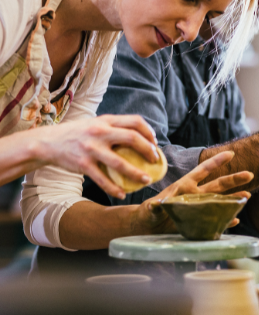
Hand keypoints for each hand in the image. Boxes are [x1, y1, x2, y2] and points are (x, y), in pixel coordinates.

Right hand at [38, 114, 158, 198]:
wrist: (48, 142)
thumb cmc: (78, 134)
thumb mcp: (96, 124)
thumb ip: (114, 128)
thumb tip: (140, 138)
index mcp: (105, 120)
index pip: (135, 121)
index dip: (149, 131)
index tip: (154, 142)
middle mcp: (99, 132)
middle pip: (132, 138)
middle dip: (148, 150)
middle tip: (155, 160)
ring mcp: (91, 148)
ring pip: (120, 163)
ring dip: (136, 173)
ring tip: (147, 180)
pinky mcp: (82, 164)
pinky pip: (102, 179)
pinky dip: (114, 189)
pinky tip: (122, 194)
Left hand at [131, 151, 252, 234]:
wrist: (148, 227)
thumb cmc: (148, 213)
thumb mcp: (149, 209)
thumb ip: (154, 207)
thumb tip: (154, 205)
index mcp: (185, 186)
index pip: (203, 171)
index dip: (216, 162)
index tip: (231, 154)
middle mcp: (196, 195)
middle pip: (218, 185)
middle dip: (234, 179)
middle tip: (250, 174)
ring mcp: (199, 209)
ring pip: (220, 201)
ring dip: (234, 199)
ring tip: (248, 196)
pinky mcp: (199, 223)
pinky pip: (216, 221)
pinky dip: (226, 221)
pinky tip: (235, 220)